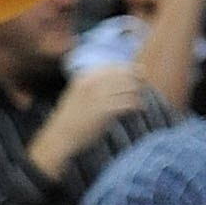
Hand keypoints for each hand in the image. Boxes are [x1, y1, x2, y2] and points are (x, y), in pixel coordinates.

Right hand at [28, 63, 150, 176]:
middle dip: (136, 78)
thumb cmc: (68, 120)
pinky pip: (129, 102)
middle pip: (123, 75)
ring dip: (138, 92)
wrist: (60, 137)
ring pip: (129, 88)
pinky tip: (140, 108)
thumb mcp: (76, 96)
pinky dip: (137, 104)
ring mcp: (100, 96)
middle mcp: (93, 84)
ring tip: (142, 99)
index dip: (128, 68)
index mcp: (85, 78)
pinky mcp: (106, 110)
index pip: (112, 67)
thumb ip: (91, 87)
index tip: (138, 71)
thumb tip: (112, 83)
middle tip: (145, 82)